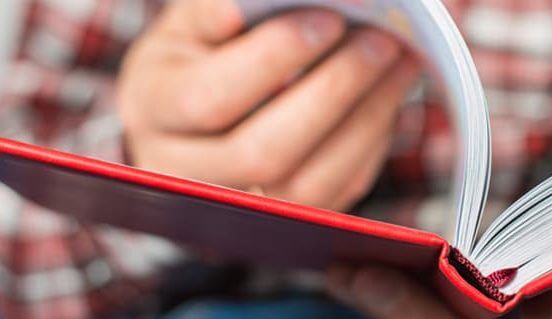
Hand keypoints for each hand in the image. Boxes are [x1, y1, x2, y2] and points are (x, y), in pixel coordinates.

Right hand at [117, 0, 419, 210]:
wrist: (186, 110)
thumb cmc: (199, 51)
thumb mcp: (196, 21)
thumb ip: (225, 7)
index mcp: (152, 108)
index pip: (210, 98)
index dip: (274, 60)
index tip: (329, 19)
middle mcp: (181, 171)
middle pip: (263, 153)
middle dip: (332, 93)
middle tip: (380, 42)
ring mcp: (231, 208)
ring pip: (306, 186)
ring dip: (364, 121)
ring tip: (399, 64)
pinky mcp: (281, 222)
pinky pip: (334, 196)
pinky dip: (370, 144)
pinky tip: (389, 97)